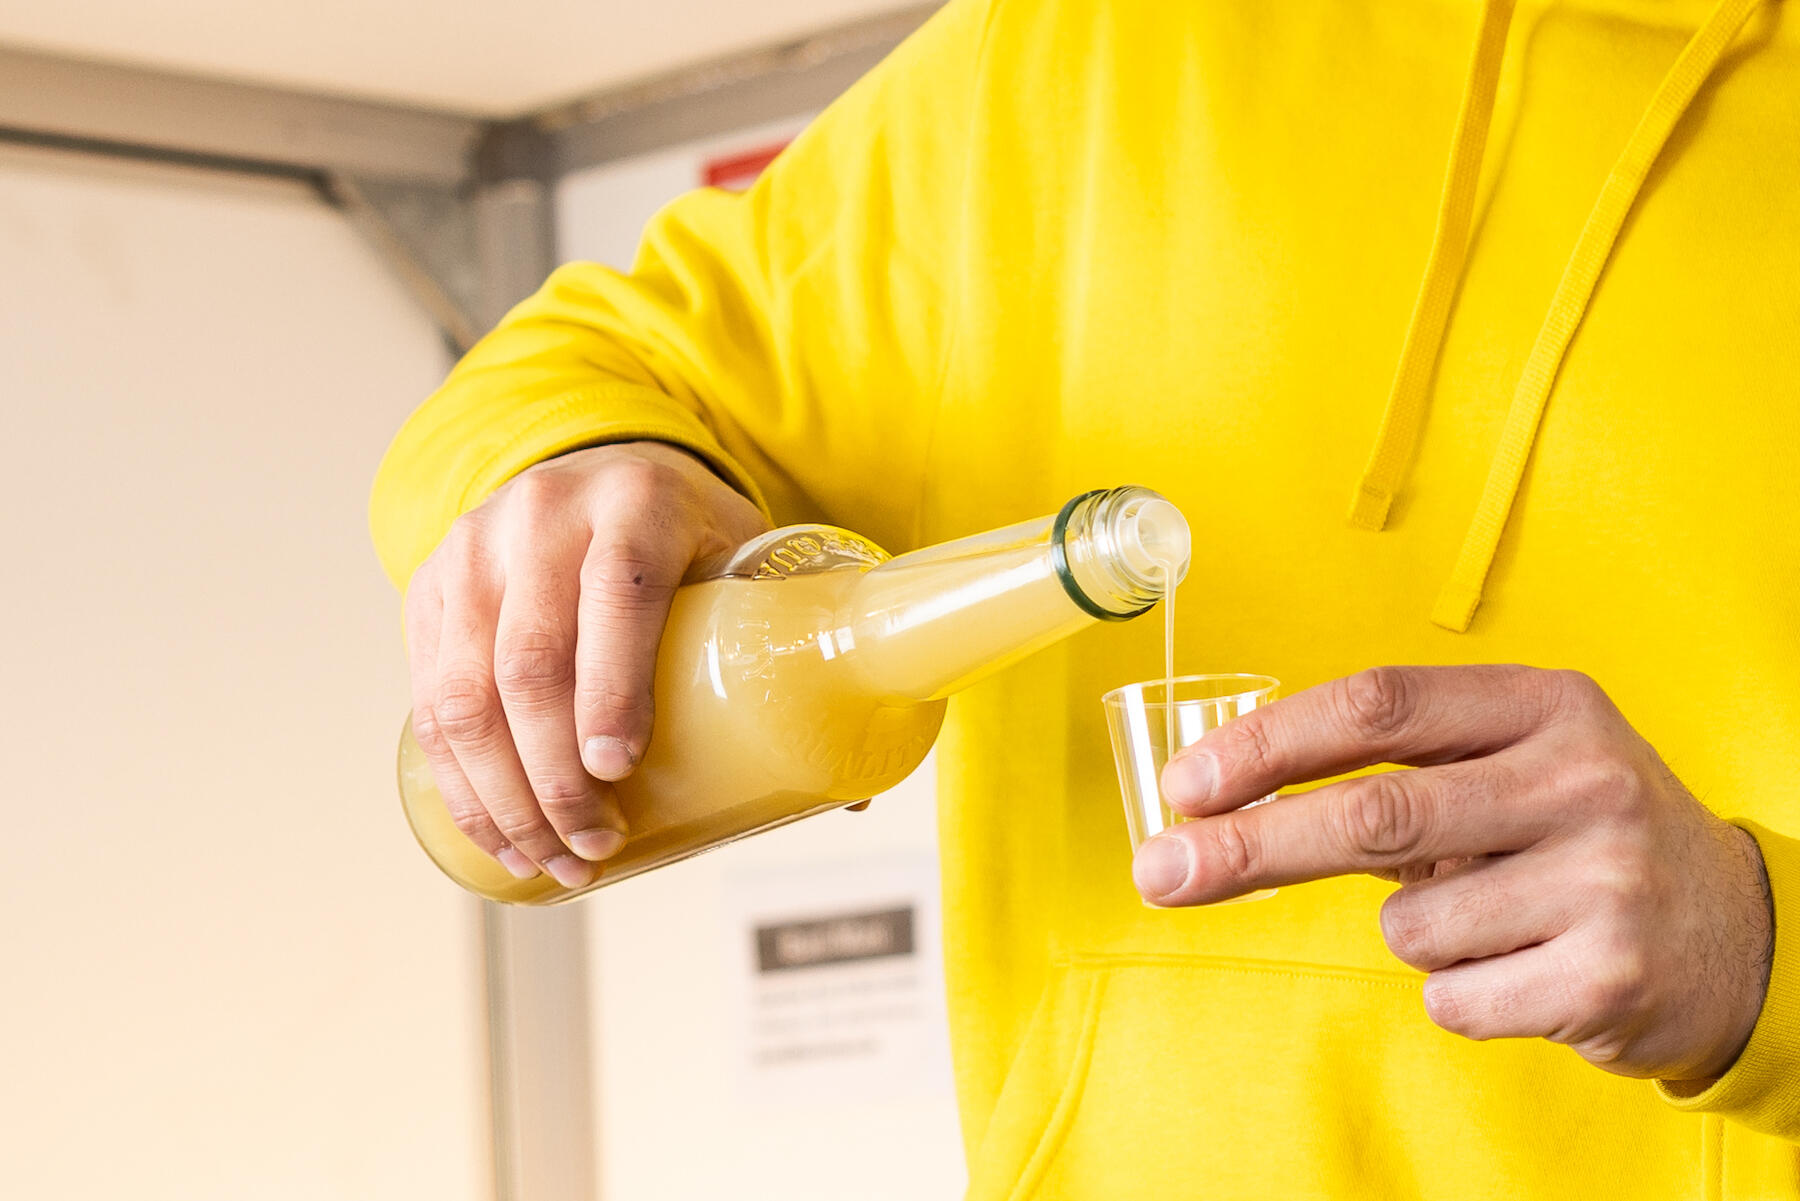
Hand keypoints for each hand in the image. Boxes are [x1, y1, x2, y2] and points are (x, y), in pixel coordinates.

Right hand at [404, 442, 769, 887]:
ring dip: (503, 796)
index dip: (611, 688)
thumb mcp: (742, 555)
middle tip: (595, 848)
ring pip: (465, 691)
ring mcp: (475, 549)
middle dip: (555, 776)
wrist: (600, 465)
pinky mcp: (431, 587)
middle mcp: (544, 515)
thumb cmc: (686, 534)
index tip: (618, 771)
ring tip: (550, 860)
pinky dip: (459, 780)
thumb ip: (788, 651)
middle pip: (530, 661)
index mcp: (636, 504)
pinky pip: (428, 697)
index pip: (616, 596)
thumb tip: (843, 797)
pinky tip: (495, 831)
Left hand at [1135, 665, 1773, 1082]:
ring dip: (1412, 931)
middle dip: (1247, 848)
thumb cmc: (1572, 834)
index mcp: (1545, 703)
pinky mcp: (1609, 977)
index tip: (1185, 784)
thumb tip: (1214, 808)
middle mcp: (1582, 779)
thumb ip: (1389, 772)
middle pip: (1372, 813)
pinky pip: (1450, 997)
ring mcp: (1605, 880)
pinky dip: (1456, 990)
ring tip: (1491, 914)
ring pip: (1408, 924)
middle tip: (1159, 871)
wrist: (1733, 934)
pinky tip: (1522, 965)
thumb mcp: (1509, 765)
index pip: (1378, 705)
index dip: (1267, 743)